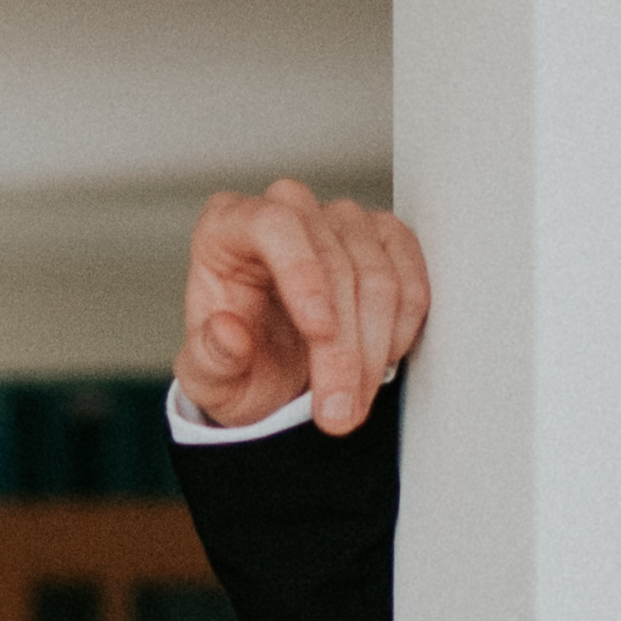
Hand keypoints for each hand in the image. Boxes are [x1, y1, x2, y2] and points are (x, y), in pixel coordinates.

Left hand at [181, 180, 429, 435]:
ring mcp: (341, 221)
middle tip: (337, 409)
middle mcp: (287, 211)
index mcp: (227, 228)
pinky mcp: (384, 239)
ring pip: (377, 275)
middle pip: (333, 261)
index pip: (274, 224)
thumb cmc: (239, 365)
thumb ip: (209, 360)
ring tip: (352, 403)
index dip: (303, 273)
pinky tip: (378, 363)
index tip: (319, 331)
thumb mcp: (210, 381)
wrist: (275, 374)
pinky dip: (400, 330)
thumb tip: (227, 332)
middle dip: (342, 347)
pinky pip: (410, 279)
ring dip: (372, 351)